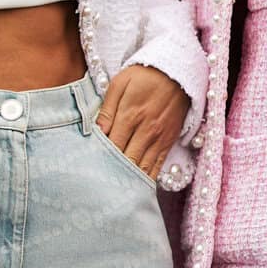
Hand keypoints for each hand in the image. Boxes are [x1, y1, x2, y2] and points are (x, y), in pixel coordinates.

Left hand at [98, 64, 189, 178]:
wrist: (178, 71)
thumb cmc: (144, 75)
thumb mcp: (120, 84)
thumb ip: (107, 109)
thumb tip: (95, 132)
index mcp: (130, 116)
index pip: (111, 147)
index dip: (99, 160)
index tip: (87, 170)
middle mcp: (146, 131)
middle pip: (126, 161)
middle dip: (112, 175)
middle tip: (96, 188)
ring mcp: (159, 139)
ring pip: (142, 168)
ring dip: (128, 182)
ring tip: (113, 195)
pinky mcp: (168, 142)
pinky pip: (156, 166)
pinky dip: (146, 179)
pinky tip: (136, 189)